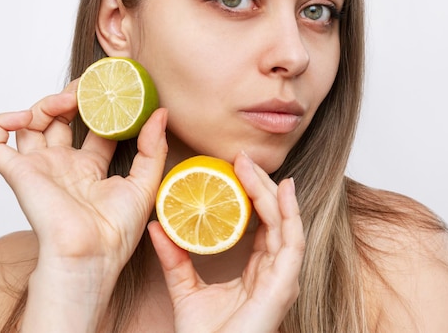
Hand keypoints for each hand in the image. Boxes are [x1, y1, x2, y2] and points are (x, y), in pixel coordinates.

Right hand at [0, 81, 167, 274]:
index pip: (93, 127)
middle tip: (88, 87)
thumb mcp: (145, 184)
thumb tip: (161, 112)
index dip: (101, 106)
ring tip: (66, 101)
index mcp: (89, 168)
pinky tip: (24, 117)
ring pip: (30, 124)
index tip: (112, 89)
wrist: (90, 255)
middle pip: (60, 120)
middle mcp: (63, 165)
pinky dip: (1, 123)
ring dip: (44, 104)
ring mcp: (39, 167)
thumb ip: (154, 148)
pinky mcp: (18, 173)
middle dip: (72, 97)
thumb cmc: (116, 231)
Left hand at [148, 152, 304, 332]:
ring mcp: (283, 277)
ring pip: (284, 223)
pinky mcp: (285, 284)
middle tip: (241, 158)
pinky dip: (289, 213)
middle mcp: (275, 270)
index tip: (234, 168)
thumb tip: (156, 225)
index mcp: (258, 270)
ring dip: (270, 191)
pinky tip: (283, 190)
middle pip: (275, 218)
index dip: (252, 195)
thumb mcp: (185, 289)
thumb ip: (175, 258)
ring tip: (251, 166)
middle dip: (261, 185)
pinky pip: (291, 241)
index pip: (261, 224)